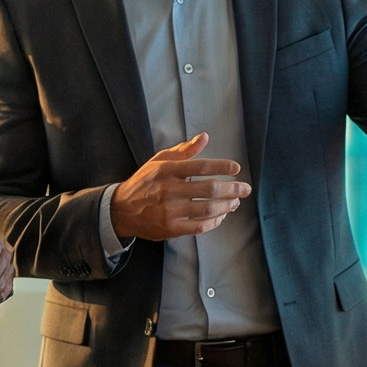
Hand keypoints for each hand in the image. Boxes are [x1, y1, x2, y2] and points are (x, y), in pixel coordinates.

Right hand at [108, 133, 247, 241]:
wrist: (121, 210)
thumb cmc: (144, 183)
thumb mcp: (159, 161)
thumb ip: (183, 150)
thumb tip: (204, 137)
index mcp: (166, 170)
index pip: (200, 166)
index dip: (221, 166)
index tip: (236, 168)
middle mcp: (168, 190)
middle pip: (209, 189)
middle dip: (232, 189)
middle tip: (245, 189)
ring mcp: (170, 211)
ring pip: (208, 209)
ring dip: (226, 205)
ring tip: (235, 202)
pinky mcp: (171, 228)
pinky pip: (200, 226)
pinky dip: (215, 221)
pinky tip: (221, 216)